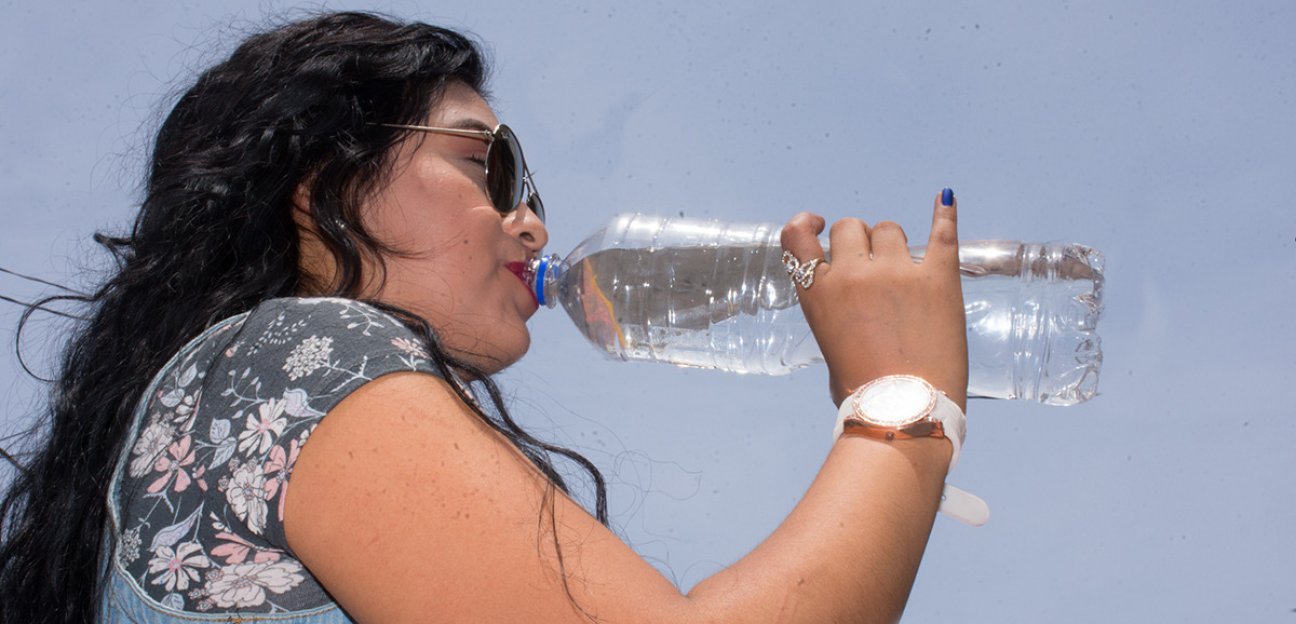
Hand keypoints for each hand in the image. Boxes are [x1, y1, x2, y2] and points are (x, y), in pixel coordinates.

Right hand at [780, 192, 968, 410]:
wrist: (906, 412)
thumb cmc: (865, 394)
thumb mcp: (829, 346)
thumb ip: (835, 311)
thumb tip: (854, 303)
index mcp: (818, 293)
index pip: (797, 236)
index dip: (807, 225)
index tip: (819, 225)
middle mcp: (852, 274)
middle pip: (851, 228)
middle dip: (859, 242)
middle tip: (872, 267)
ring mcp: (896, 273)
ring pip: (890, 229)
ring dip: (893, 244)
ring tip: (904, 271)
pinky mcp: (938, 278)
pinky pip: (942, 234)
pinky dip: (944, 215)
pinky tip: (945, 200)